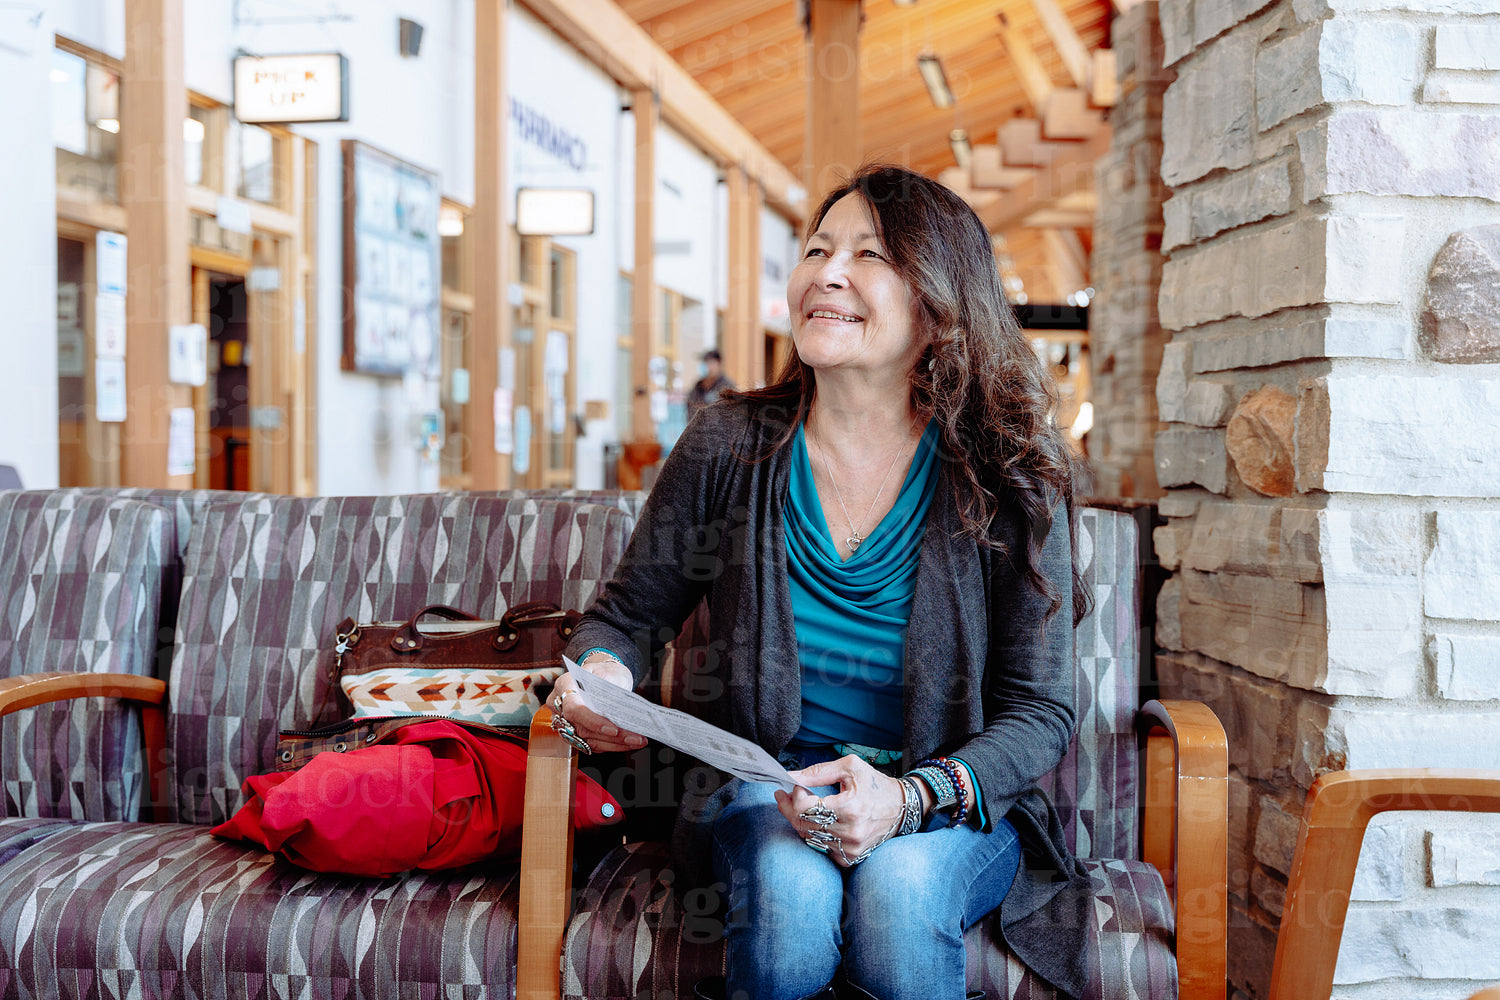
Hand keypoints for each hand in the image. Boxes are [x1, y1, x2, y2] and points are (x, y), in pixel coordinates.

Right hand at [549, 654, 647, 752]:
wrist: (602, 676)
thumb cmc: (604, 672)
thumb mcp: (608, 672)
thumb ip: (610, 690)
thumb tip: (620, 713)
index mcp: (564, 685)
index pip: (574, 709)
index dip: (593, 721)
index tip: (614, 729)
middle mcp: (560, 707)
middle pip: (584, 729)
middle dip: (613, 736)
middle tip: (636, 737)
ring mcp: (566, 723)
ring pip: (589, 740)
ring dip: (616, 744)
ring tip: (638, 741)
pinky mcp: (576, 735)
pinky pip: (593, 745)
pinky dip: (613, 745)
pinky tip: (630, 743)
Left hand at [775, 755, 904, 867]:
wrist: (901, 808)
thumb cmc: (875, 784)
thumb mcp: (849, 768)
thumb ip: (818, 772)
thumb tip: (791, 777)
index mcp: (851, 808)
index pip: (807, 808)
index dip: (795, 796)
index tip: (796, 786)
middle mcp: (850, 832)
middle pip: (804, 825)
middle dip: (790, 808)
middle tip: (784, 796)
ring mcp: (850, 848)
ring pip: (809, 837)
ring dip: (800, 820)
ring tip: (799, 805)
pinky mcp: (850, 857)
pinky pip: (820, 847)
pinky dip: (813, 834)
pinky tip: (815, 821)